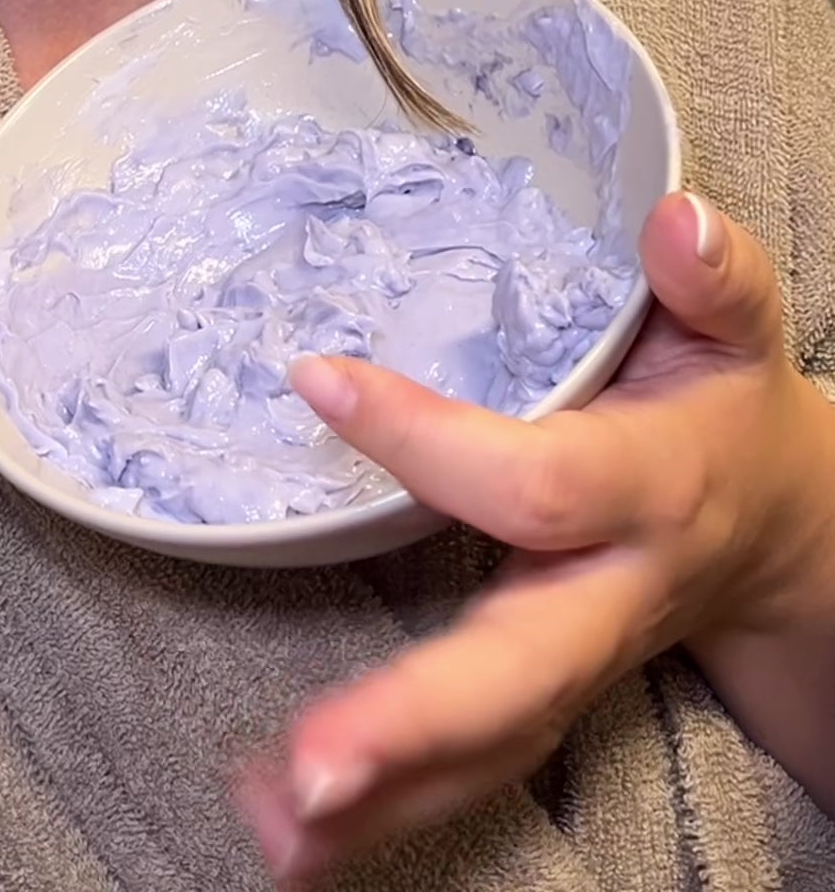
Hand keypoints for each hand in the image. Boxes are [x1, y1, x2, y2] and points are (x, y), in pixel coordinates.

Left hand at [235, 190, 834, 884]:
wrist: (777, 530)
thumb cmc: (722, 401)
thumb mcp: (736, 327)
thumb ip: (711, 276)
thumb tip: (670, 215)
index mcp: (651, 490)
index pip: (537, 480)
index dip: (430, 437)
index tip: (316, 376)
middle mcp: (609, 596)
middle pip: (518, 673)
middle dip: (416, 723)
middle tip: (308, 765)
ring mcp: (576, 666)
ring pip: (486, 750)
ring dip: (379, 799)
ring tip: (267, 822)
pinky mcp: (541, 707)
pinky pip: (468, 774)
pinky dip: (383, 818)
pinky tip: (290, 841)